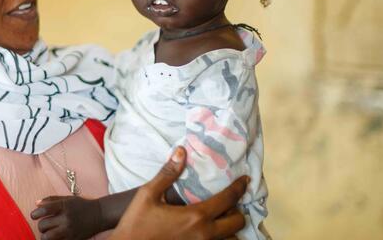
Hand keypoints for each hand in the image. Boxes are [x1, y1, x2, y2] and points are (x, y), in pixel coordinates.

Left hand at [30, 195, 103, 239]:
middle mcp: (66, 219)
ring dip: (45, 235)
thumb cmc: (81, 205)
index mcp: (64, 206)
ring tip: (49, 233)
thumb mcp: (67, 199)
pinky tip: (57, 236)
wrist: (99, 215)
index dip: (35, 214)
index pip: (43, 210)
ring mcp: (70, 231)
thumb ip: (51, 200)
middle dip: (41, 226)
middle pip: (43, 226)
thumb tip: (36, 204)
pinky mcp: (73, 239)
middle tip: (45, 225)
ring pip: (47, 237)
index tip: (34, 216)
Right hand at [111, 146, 247, 239]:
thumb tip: (181, 152)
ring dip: (231, 229)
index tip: (245, 180)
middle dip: (237, 210)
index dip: (239, 188)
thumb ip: (167, 174)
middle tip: (229, 202)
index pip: (228, 199)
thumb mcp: (148, 194)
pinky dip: (221, 239)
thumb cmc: (136, 223)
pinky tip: (210, 231)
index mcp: (196, 216)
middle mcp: (205, 234)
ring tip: (223, 219)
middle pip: (237, 223)